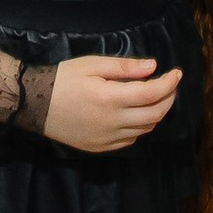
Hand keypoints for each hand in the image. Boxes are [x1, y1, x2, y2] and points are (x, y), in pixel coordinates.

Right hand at [44, 54, 183, 152]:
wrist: (35, 104)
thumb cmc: (63, 79)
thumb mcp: (92, 64)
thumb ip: (124, 67)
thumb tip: (153, 66)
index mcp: (111, 98)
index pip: (152, 93)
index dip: (169, 83)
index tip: (176, 73)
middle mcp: (113, 122)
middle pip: (155, 114)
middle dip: (169, 98)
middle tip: (169, 85)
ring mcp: (108, 138)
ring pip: (146, 128)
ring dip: (157, 113)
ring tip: (154, 97)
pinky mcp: (101, 147)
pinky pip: (131, 139)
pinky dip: (141, 125)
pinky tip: (135, 113)